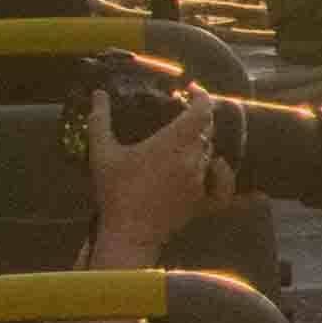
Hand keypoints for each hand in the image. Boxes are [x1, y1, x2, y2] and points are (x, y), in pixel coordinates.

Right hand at [78, 87, 232, 256]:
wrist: (129, 232)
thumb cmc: (115, 192)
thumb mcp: (102, 153)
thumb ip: (100, 120)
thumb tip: (98, 94)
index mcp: (172, 144)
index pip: (201, 111)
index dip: (202, 96)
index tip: (192, 90)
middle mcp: (192, 159)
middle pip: (206, 130)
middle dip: (196, 119)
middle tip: (180, 114)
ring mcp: (200, 180)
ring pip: (210, 152)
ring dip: (200, 142)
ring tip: (183, 139)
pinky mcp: (203, 200)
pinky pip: (223, 182)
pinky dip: (221, 170)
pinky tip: (218, 165)